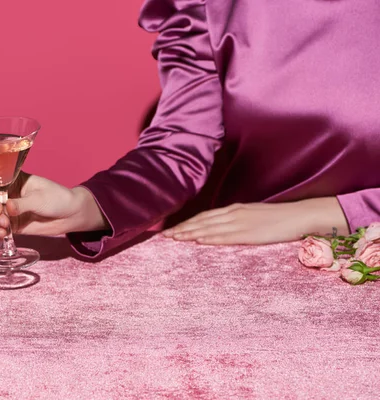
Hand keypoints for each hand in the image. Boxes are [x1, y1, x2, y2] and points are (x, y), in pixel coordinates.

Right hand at [0, 172, 107, 238]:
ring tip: (5, 230)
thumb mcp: (39, 199)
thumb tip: (6, 208)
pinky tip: (3, 237)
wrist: (71, 215)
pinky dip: (0, 233)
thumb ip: (21, 204)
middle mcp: (12, 195)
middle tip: (4, 221)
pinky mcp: (17, 224)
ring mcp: (13, 210)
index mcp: (16, 181)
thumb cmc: (58, 199)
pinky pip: (3, 229)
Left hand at [162, 197, 348, 244]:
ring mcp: (241, 222)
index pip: (204, 216)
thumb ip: (237, 221)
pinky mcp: (250, 233)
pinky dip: (210, 237)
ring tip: (174, 239)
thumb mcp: (254, 215)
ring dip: (190, 233)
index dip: (187, 223)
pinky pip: (226, 236)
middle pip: (202, 221)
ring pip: (209, 228)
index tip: (171, 230)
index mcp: (234, 209)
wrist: (301, 215)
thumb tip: (222, 228)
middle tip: (163, 236)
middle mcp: (234, 213)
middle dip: (182, 228)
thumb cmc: (279, 218)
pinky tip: (198, 240)